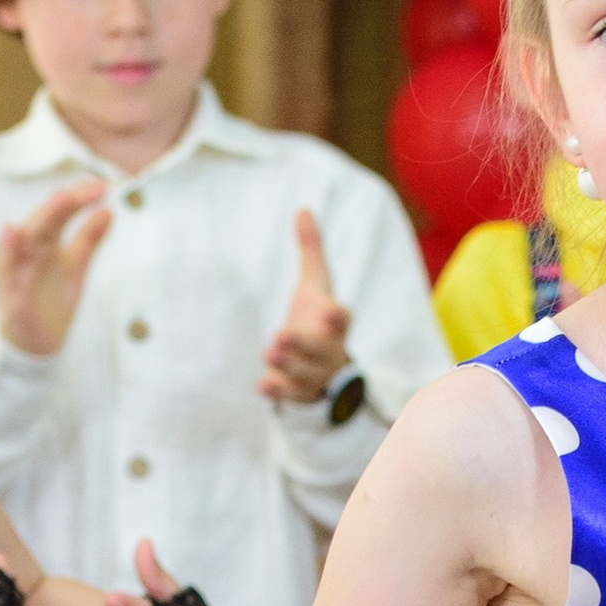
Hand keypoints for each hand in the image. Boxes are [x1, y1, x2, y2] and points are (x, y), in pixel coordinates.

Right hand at [0, 175, 111, 357]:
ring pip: (22, 241)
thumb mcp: (76, 267)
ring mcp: (16, 272)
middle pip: (42, 223)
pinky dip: (7, 253)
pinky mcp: (11, 297)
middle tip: (81, 190)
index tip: (102, 187)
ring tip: (57, 199)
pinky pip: (6, 273)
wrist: (36, 341)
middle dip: (60, 205)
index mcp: (44, 242)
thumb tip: (108, 210)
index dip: (78, 199)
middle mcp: (28, 252)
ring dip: (37, 220)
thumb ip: (88, 239)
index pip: (59, 214)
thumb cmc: (51, 298)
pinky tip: (11, 232)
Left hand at [259, 207, 351, 403]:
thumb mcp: (315, 285)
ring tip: (269, 352)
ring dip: (289, 365)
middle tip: (280, 335)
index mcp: (335, 323)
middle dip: (303, 344)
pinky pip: (293, 396)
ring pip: (306, 374)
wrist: (325, 366)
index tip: (330, 309)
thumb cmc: (318, 319)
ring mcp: (317, 374)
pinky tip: (263, 386)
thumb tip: (303, 209)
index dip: (338, 316)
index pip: (342, 319)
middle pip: (322, 350)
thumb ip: (310, 251)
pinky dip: (280, 392)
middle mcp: (330, 350)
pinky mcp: (302, 393)